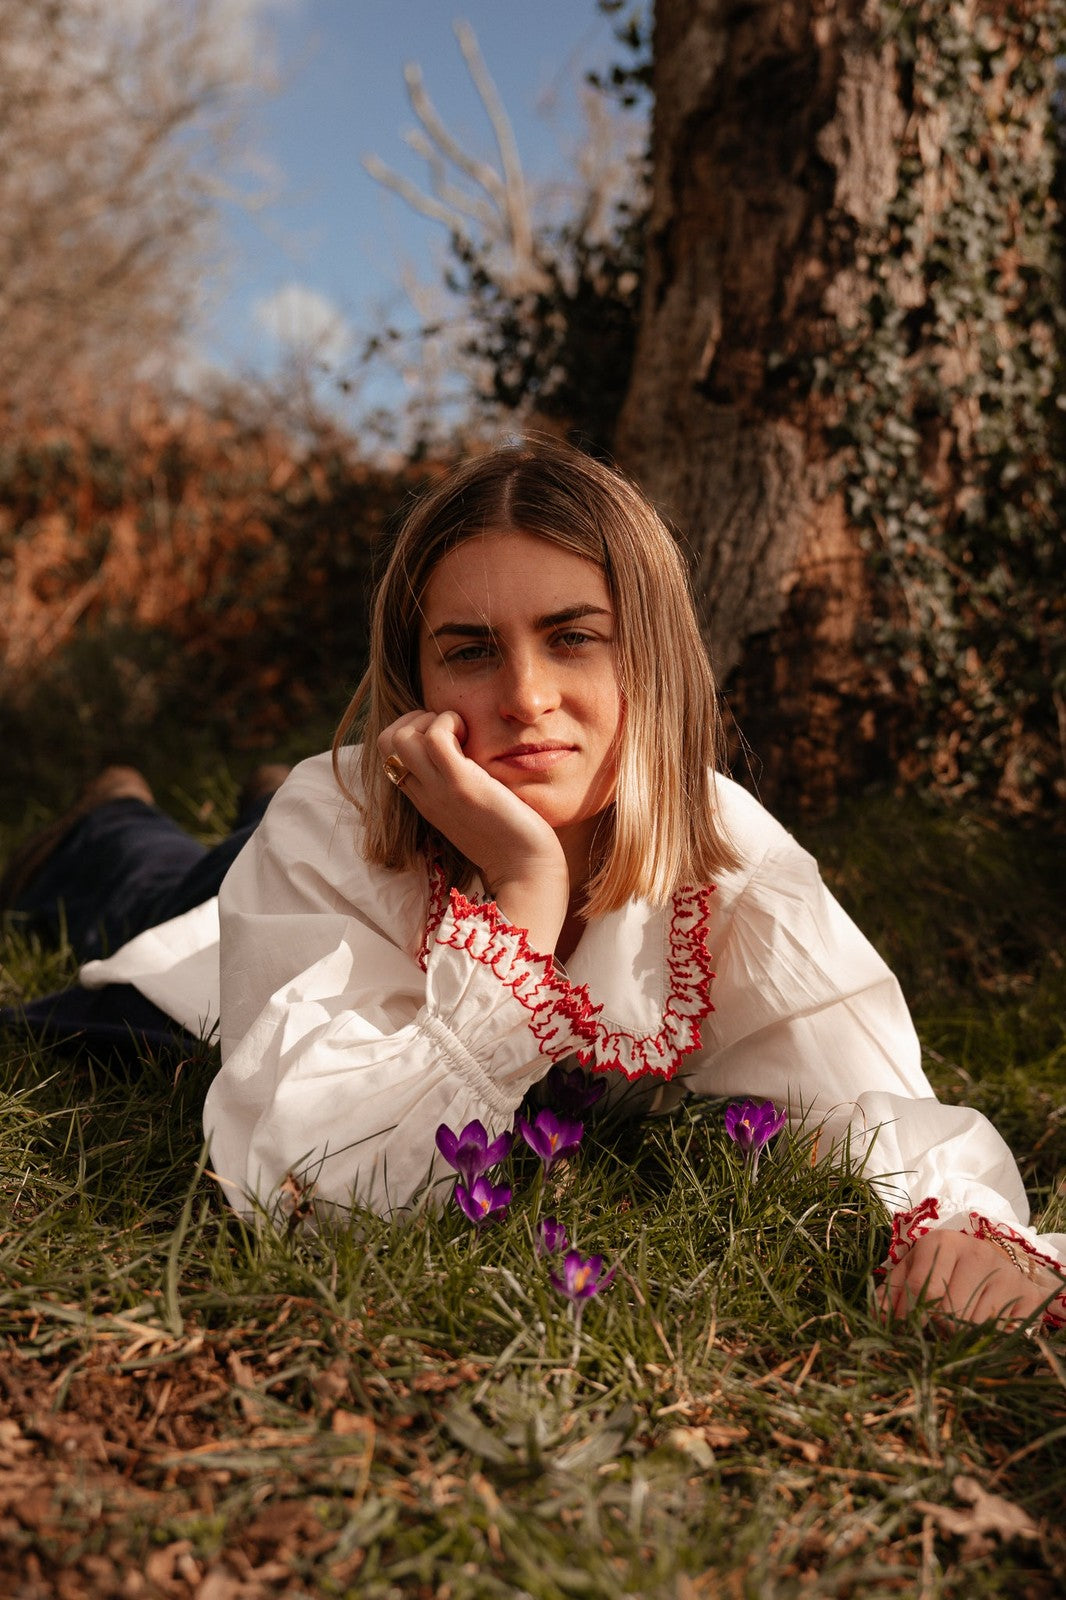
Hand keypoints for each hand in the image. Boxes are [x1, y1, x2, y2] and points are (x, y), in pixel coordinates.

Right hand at [379, 710, 568, 952]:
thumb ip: (460, 784)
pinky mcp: (462, 785)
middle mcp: (424, 794)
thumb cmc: (512, 838)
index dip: (411, 731)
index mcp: (425, 799)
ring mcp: (439, 790)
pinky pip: (434, 738)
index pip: (389, 755)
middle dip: (414, 719)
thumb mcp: (474, 807)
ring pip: (399, 738)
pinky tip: (471, 736)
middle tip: (452, 730)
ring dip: (430, 719)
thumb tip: (468, 753)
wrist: (527, 869)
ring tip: (461, 733)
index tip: (447, 736)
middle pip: (386, 742)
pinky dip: (449, 722)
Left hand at [877, 1230, 1054, 1330]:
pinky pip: (1002, 1332)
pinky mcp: (1026, 1294)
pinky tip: (985, 1326)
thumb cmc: (946, 1269)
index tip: (906, 1332)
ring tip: (962, 1325)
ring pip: (973, 1325)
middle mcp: (975, 1252)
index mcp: (941, 1242)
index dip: (911, 1316)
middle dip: (939, 1329)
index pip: (922, 1288)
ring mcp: (1004, 1272)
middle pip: (948, 1311)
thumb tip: (875, 1317)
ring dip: (963, 1336)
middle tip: (939, 1329)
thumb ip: (894, 1291)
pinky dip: (989, 1338)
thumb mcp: (916, 1270)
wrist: (996, 1264)